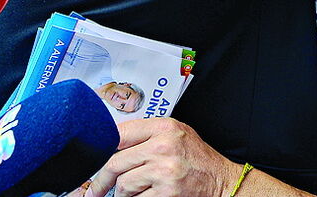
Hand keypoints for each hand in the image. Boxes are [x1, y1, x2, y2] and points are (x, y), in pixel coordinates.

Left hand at [85, 117, 239, 196]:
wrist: (222, 181)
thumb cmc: (197, 159)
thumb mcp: (177, 134)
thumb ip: (148, 134)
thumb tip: (112, 144)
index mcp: (164, 127)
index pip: (120, 133)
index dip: (102, 148)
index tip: (95, 160)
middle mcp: (163, 147)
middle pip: (115, 163)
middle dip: (101, 181)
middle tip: (94, 190)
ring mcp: (164, 171)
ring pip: (123, 186)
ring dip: (120, 194)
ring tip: (126, 194)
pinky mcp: (166, 193)